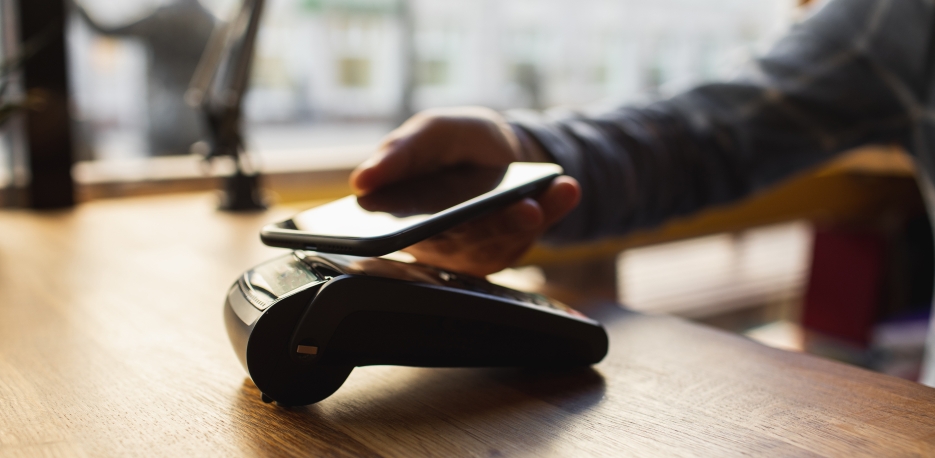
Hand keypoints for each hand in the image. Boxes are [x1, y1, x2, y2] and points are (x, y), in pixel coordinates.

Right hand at [350, 107, 579, 276]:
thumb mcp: (429, 132)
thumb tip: (361, 182)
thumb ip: (399, 152)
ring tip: (540, 200)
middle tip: (520, 210)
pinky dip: (551, 210)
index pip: (399, 234)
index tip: (423, 225)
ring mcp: (474, 249)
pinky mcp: (508, 248)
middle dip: (492, 226)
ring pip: (498, 243)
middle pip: (460, 241)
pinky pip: (529, 235)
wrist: (501, 149)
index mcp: (401, 218)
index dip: (410, 234)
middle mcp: (437, 242)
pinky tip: (565, 189)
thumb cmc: (456, 142)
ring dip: (526, 220)